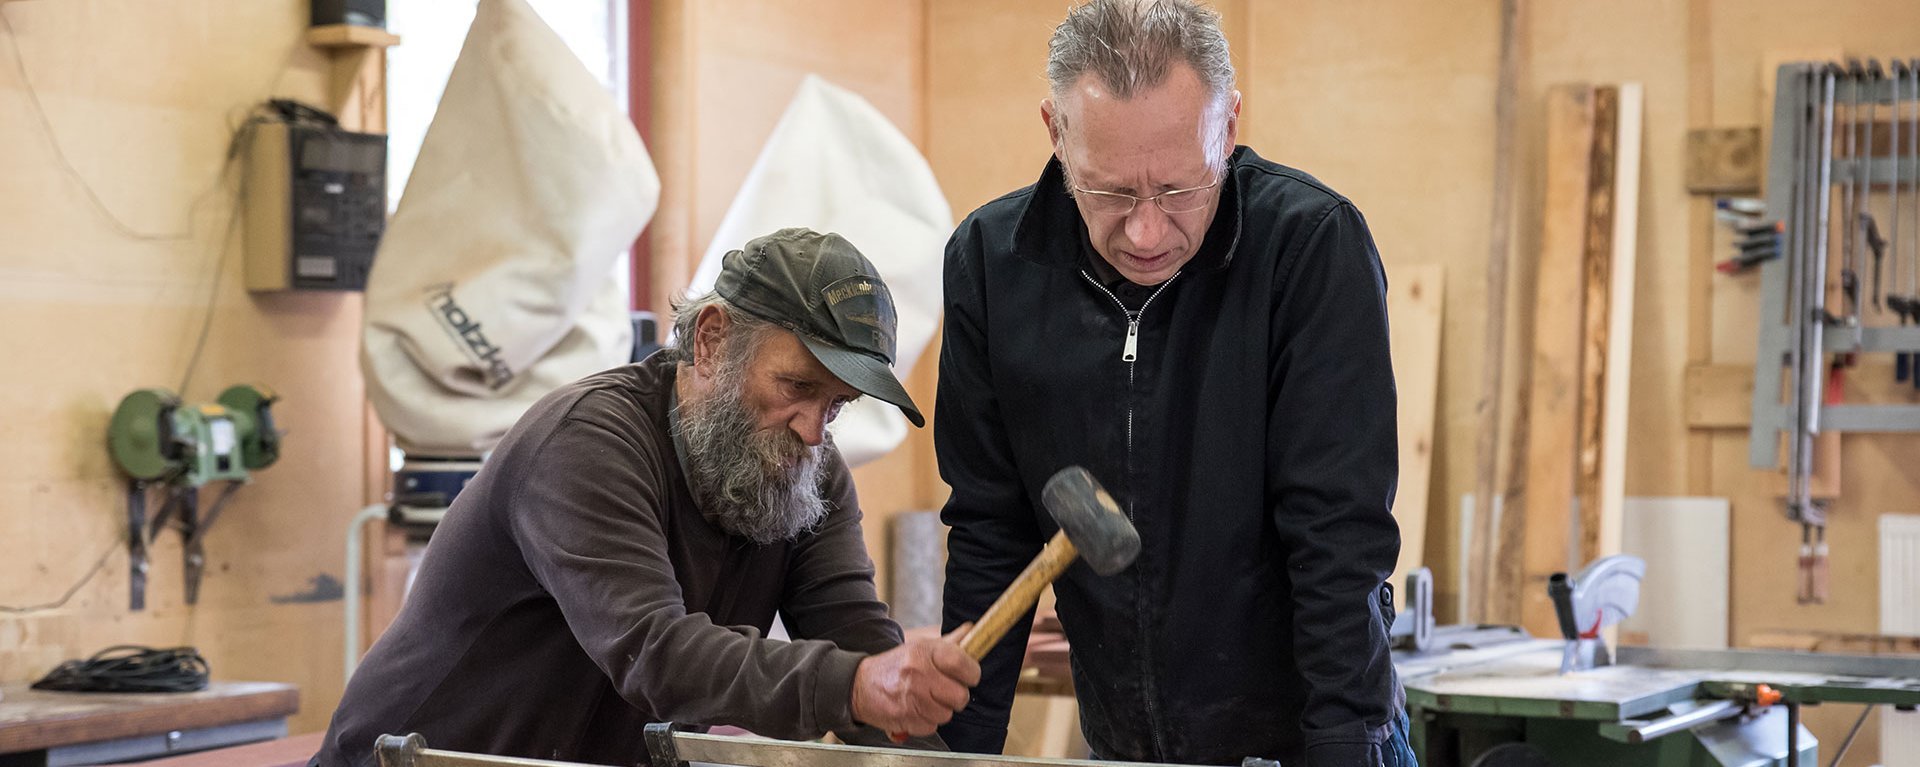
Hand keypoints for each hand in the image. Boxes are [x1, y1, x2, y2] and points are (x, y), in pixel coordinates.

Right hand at [850, 624, 980, 736]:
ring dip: (940, 710)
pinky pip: (931, 727)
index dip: (971, 672)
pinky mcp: (904, 717)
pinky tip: (918, 710)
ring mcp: (911, 697)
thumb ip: (948, 642)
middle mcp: (918, 673)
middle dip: (957, 696)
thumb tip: (970, 630)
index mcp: (924, 652)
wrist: (860, 684)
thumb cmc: (894, 666)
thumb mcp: (919, 647)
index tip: (970, 676)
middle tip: (947, 691)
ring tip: (928, 700)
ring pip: (946, 714)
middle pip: (959, 695)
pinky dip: (927, 722)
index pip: (961, 663)